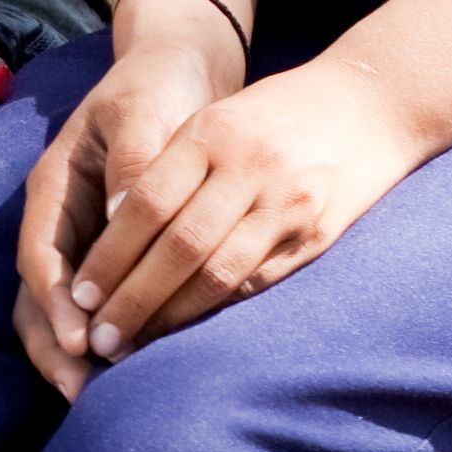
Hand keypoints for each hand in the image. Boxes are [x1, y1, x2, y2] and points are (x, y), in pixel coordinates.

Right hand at [12, 28, 229, 394]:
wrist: (181, 68)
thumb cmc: (160, 86)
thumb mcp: (144, 111)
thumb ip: (132, 161)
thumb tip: (123, 218)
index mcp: (55, 185)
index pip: (41, 255)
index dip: (57, 302)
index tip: (82, 340)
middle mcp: (58, 219)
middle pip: (38, 296)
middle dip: (56, 347)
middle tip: (84, 393)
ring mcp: (79, 238)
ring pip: (59, 309)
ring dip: (73, 354)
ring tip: (100, 397)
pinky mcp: (108, 252)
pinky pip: (94, 304)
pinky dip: (104, 338)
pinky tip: (131, 368)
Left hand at [48, 51, 441, 380]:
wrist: (373, 104)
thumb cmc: (275, 113)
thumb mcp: (217, 117)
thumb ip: (167, 167)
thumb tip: (108, 232)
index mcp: (213, 134)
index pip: (147, 205)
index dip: (109, 256)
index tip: (78, 295)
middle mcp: (250, 170)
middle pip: (179, 248)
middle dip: (132, 299)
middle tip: (97, 341)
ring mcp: (288, 205)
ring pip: (218, 274)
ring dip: (170, 318)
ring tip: (132, 347)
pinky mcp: (317, 236)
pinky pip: (256, 283)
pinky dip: (214, 311)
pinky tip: (184, 333)